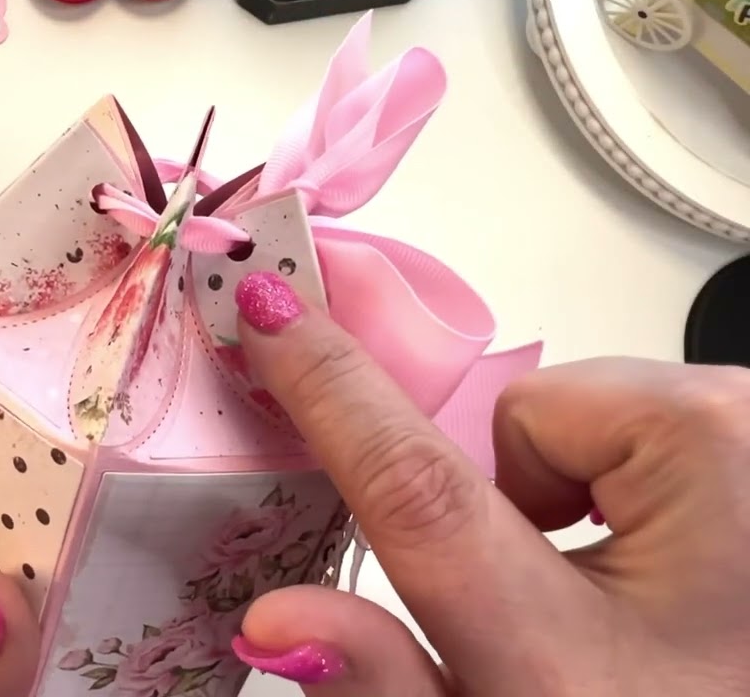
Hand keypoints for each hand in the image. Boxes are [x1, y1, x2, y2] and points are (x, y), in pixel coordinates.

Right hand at [229, 271, 749, 695]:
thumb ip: (383, 681)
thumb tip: (277, 617)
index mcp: (591, 651)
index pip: (424, 489)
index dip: (332, 394)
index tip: (271, 315)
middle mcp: (722, 515)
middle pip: (529, 418)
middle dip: (514, 481)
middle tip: (564, 587)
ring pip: (601, 406)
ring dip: (587, 476)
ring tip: (652, 587)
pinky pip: (674, 410)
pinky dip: (659, 468)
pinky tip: (701, 561)